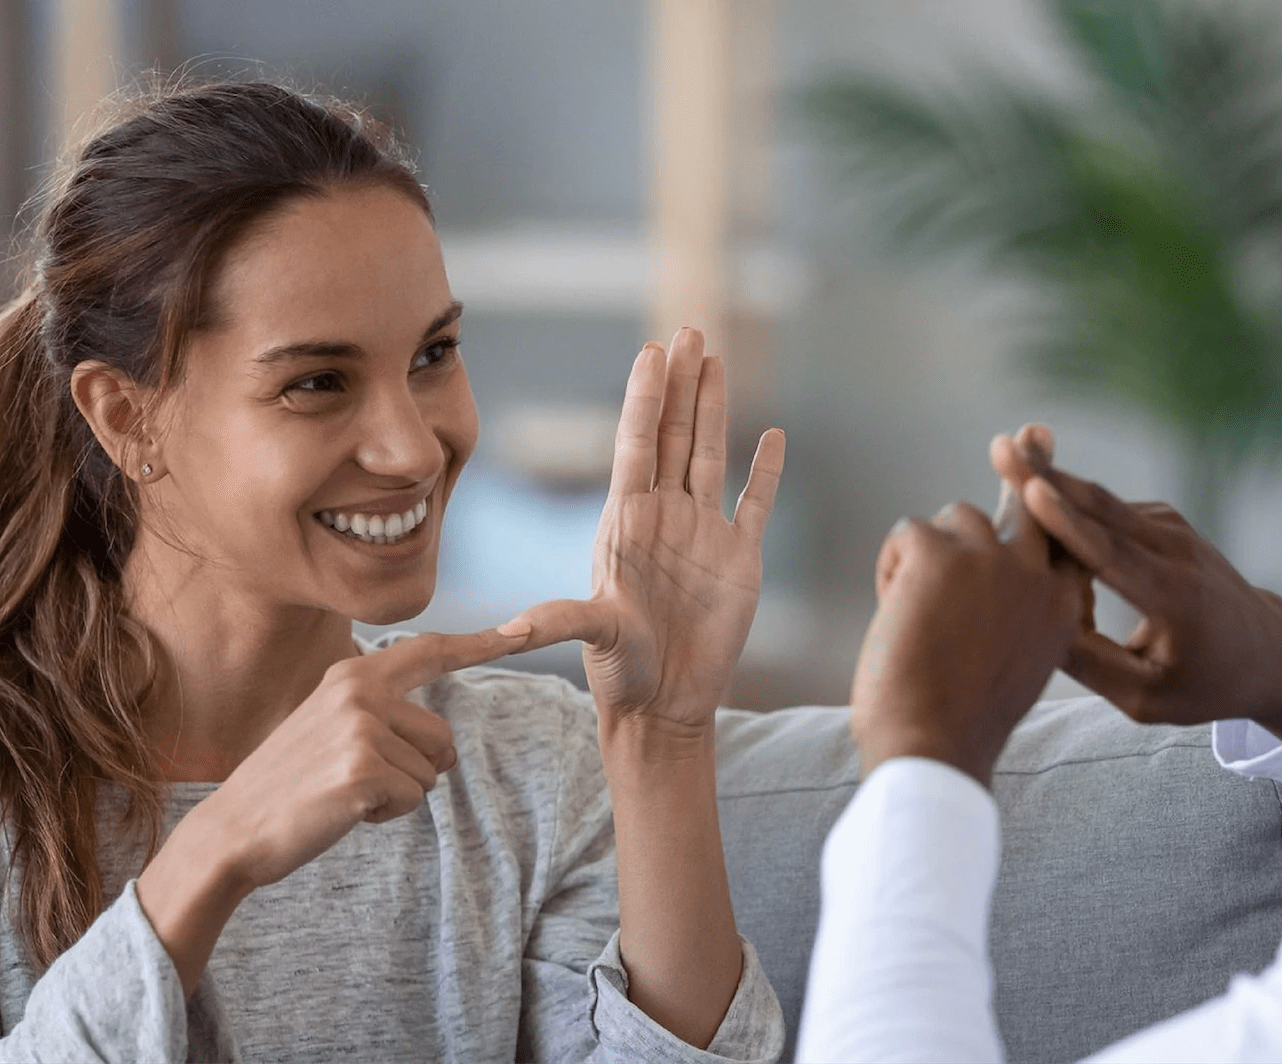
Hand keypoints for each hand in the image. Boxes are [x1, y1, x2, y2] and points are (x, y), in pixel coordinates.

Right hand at [191, 628, 523, 884]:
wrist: (233, 831)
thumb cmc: (290, 785)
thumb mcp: (331, 728)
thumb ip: (384, 718)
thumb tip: (447, 749)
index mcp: (352, 674)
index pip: (429, 653)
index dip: (480, 644)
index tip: (524, 630)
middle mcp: (360, 691)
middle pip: (443, 738)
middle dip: (413, 770)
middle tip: (351, 779)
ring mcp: (361, 727)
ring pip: (430, 773)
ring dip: (396, 794)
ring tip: (343, 793)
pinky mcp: (363, 768)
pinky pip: (413, 798)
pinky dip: (385, 815)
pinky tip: (343, 810)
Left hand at [507, 328, 785, 749]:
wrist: (665, 706)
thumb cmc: (621, 674)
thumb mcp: (590, 639)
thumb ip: (559, 622)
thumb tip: (508, 628)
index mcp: (627, 522)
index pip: (636, 445)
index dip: (644, 398)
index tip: (651, 353)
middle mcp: (664, 516)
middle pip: (673, 434)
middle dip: (681, 382)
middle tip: (688, 330)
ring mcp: (703, 533)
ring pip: (710, 454)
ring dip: (714, 408)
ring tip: (715, 358)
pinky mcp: (740, 558)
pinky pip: (755, 503)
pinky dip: (766, 471)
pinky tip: (773, 436)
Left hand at [850, 482, 1085, 787]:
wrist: (932, 747)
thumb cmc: (958, 723)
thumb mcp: (1009, 667)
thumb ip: (1013, 617)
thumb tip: (991, 573)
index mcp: (1061, 611)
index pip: (1065, 542)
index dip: (1054, 507)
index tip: (1057, 464)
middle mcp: (1036, 577)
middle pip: (1030, 502)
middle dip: (1028, 465)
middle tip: (1028, 434)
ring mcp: (990, 559)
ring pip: (952, 519)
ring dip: (929, 556)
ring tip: (918, 618)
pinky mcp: (938, 551)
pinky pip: (907, 532)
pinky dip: (892, 568)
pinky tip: (895, 613)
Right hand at [994, 426, 1281, 738]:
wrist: (1271, 653)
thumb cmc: (1207, 684)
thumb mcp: (1148, 698)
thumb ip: (1091, 665)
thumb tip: (1032, 625)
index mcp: (1175, 598)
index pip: (1111, 554)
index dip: (1068, 523)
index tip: (1031, 491)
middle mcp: (1177, 552)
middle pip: (1102, 508)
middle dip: (1048, 476)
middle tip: (1000, 447)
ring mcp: (1173, 529)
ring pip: (1100, 503)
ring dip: (1050, 483)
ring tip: (1004, 455)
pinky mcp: (1163, 521)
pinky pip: (1107, 511)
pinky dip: (1069, 507)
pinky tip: (1032, 505)